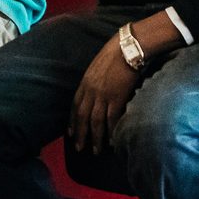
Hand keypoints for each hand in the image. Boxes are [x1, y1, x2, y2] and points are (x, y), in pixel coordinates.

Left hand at [68, 35, 141, 153]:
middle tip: (79, 148)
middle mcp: (91, 91)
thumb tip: (94, 92)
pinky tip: (112, 141)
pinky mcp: (117, 98)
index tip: (71, 132)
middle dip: (80, 134)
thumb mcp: (97, 66)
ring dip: (95, 138)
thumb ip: (93, 80)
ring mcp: (104, 95)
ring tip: (96, 150)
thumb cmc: (114, 53)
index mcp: (85, 82)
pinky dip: (111, 131)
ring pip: (96, 122)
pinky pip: (112, 119)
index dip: (73, 120)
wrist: (127, 47)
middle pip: (83, 117)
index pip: (75, 105)